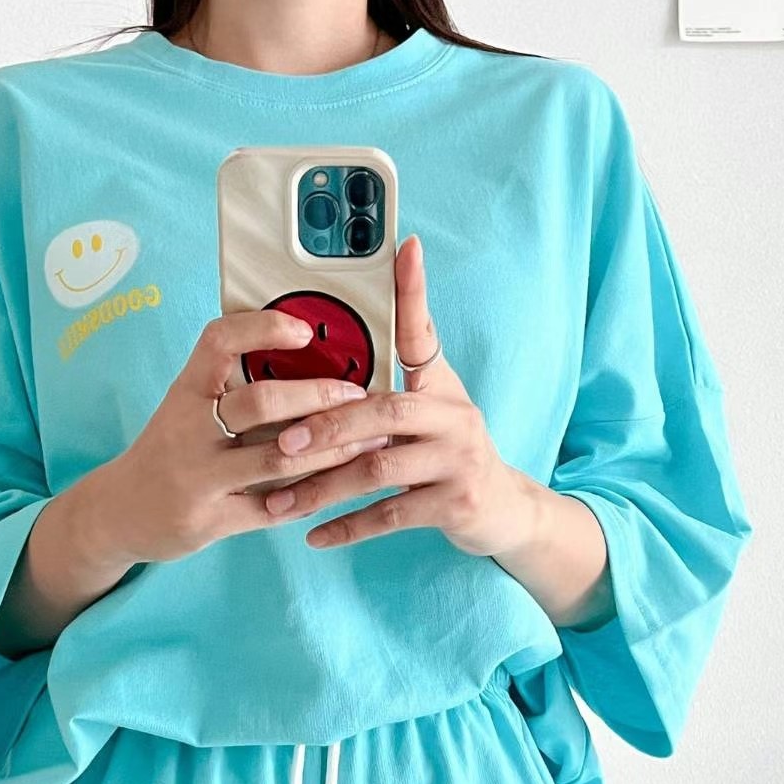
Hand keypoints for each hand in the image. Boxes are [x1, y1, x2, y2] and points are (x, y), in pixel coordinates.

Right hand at [76, 308, 390, 566]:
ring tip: (367, 440)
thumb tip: (305, 358)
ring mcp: (198, 478)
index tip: (303, 331)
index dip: (262, 328)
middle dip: (318, 396)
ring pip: (277, 459)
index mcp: (185, 392)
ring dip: (330, 450)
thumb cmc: (168, 452)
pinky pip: (272, 508)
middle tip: (357, 396)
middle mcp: (188, 430)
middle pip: (260, 402)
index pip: (218, 342)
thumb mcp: (185, 408)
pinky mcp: (210, 520)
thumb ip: (231, 388)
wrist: (117, 513)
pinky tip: (339, 485)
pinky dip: (310, 496)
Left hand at [257, 233, 544, 561]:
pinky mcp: (456, 504)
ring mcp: (458, 462)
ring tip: (281, 501)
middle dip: (328, 427)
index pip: (423, 332)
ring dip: (325, 488)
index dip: (414, 292)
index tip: (404, 248)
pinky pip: (392, 516)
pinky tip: (314, 536)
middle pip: (384, 412)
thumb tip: (348, 343)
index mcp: (441, 386)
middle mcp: (455, 416)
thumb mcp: (431, 406)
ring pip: (380, 470)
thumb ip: (394, 378)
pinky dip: (350, 528)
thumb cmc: (448, 452)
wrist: (503, 509)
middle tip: (281, 442)